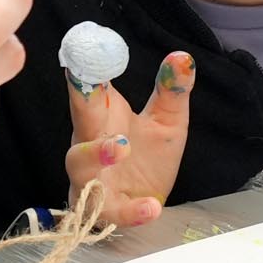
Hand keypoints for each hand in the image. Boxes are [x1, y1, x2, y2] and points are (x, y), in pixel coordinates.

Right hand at [61, 51, 193, 228]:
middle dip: (82, 103)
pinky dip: (130, 211)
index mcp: (101, 116)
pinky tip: (151, 208)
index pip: (90, 90)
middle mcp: (89, 143)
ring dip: (97, 153)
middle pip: (80, 121)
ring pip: (81, 164)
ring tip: (121, 146)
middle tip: (94, 89)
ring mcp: (92, 177)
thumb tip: (182, 56)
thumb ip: (172, 90)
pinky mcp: (106, 208)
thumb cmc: (150, 157)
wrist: (150, 200)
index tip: (84, 51)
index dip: (85, 72)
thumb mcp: (168, 120)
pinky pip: (111, 211)